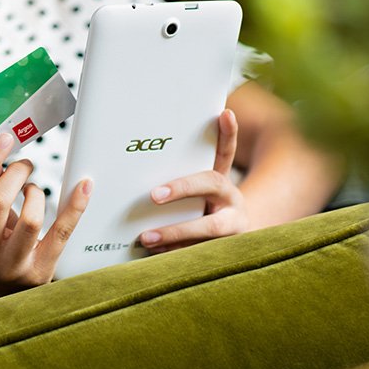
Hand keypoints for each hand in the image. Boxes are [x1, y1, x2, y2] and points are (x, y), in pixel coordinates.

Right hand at [0, 133, 92, 290]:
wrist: (4, 289)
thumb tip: (1, 153)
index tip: (5, 138)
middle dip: (15, 173)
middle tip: (24, 164)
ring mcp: (10, 268)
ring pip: (30, 219)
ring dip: (35, 192)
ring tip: (33, 189)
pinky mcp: (40, 273)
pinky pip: (61, 232)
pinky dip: (74, 206)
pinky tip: (84, 186)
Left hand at [139, 109, 248, 253]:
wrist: (230, 247)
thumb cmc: (199, 214)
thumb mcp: (194, 195)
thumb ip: (176, 179)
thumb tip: (133, 162)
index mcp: (222, 182)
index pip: (225, 152)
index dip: (228, 133)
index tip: (224, 114)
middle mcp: (232, 200)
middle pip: (214, 185)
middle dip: (182, 188)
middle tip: (153, 194)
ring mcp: (234, 227)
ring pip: (210, 229)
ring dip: (176, 232)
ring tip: (147, 238)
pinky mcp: (227, 251)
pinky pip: (202, 253)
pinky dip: (177, 254)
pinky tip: (156, 254)